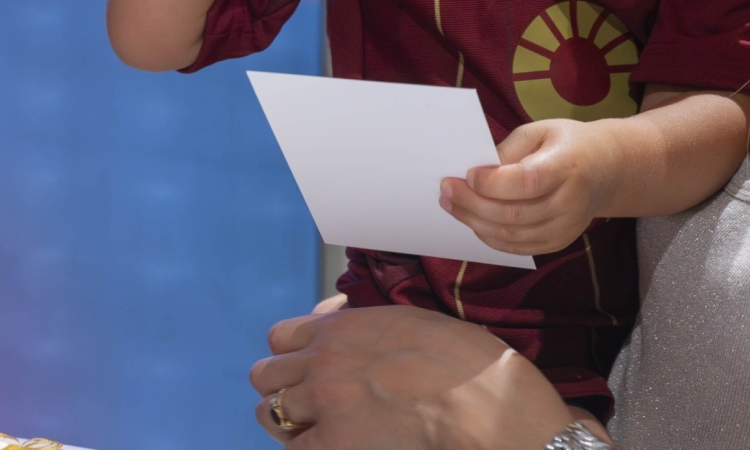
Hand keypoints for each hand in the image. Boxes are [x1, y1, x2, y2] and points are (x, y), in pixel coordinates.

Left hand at [249, 305, 574, 449]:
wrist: (484, 404)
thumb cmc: (463, 361)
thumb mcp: (408, 319)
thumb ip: (363, 322)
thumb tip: (331, 313)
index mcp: (338, 327)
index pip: (280, 338)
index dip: (294, 355)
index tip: (311, 368)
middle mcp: (320, 361)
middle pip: (265, 374)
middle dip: (284, 387)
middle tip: (311, 403)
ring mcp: (323, 402)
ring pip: (269, 411)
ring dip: (289, 420)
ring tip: (316, 429)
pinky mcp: (333, 442)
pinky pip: (296, 447)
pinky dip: (308, 447)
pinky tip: (332, 446)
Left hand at [441, 119, 620, 256]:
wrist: (607, 169)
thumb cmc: (567, 144)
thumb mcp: (540, 130)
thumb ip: (508, 150)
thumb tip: (474, 171)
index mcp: (567, 166)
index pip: (527, 182)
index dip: (493, 183)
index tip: (466, 175)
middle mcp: (571, 202)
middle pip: (514, 213)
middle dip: (472, 203)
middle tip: (446, 190)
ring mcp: (568, 227)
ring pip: (512, 235)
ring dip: (474, 221)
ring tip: (451, 205)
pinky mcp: (560, 242)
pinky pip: (518, 247)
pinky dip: (490, 236)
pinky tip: (472, 221)